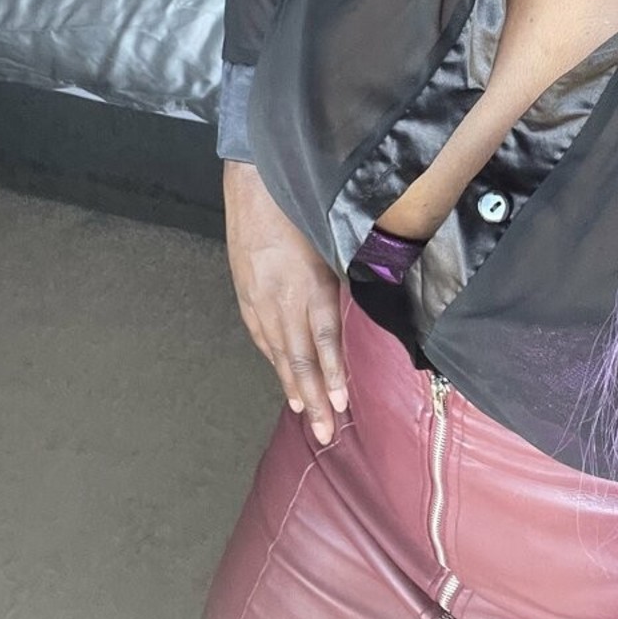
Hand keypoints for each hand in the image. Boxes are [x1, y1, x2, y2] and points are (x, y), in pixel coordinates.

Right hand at [222, 159, 346, 443]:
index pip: (323, 340)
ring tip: (307, 417)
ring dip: (294, 388)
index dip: (332, 373)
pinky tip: (285, 380)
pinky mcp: (247, 297)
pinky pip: (263, 338)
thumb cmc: (301, 208)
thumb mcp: (330, 241)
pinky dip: (276, 362)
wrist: (255, 186)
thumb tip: (370, 304)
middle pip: (299, 358)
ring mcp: (260, 302)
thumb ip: (346, 277)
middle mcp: (283, 301)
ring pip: (280, 354)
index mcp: (309, 285)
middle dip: (314, 398)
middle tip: (326, 432)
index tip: (341, 401)